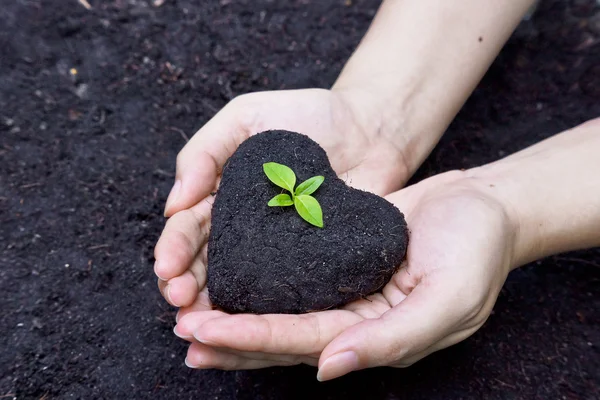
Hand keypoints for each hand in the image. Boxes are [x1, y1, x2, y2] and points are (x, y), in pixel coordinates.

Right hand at [154, 88, 411, 307]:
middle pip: (206, 264)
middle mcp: (243, 231)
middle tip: (179, 300)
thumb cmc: (305, 115)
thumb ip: (206, 150)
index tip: (166, 267)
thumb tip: (174, 203)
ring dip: (215, 306)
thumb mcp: (246, 116)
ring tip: (200, 322)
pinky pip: (285, 289)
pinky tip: (250, 325)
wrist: (369, 129)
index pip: (188, 228)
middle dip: (186, 283)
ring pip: (238, 285)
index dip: (174, 248)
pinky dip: (264, 310)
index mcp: (221, 198)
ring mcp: (277, 251)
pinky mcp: (311, 264)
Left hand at [173, 170, 516, 378]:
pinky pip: (294, 274)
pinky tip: (230, 275)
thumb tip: (328, 368)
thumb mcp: (450, 300)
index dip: (251, 340)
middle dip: (230, 336)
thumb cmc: (478, 252)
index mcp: (375, 336)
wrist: (486, 206)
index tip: (203, 334)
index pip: (303, 342)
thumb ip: (393, 338)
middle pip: (282, 335)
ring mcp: (345, 290)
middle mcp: (354, 320)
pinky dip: (260, 279)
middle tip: (181, 330)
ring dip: (236, 313)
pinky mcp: (341, 257)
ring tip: (188, 314)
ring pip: (281, 309)